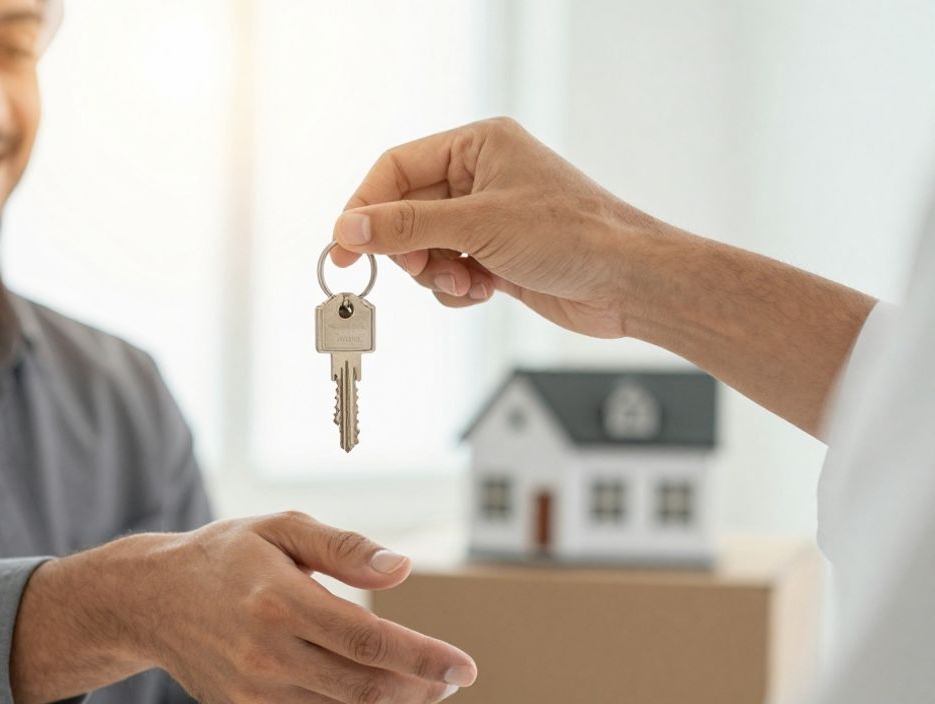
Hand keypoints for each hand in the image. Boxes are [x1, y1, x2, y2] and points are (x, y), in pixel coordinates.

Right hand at [130, 511, 475, 703]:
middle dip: (420, 686)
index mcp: (278, 602)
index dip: (426, 658)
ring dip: (387, 698)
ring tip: (405, 676)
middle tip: (449, 677)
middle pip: (367, 686)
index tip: (465, 668)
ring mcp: (255, 693)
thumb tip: (401, 571)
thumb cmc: (227, 555)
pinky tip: (355, 682)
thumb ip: (345, 548)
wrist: (151, 601)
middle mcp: (266, 655)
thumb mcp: (282, 528)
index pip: (369, 641)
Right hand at [327, 117, 874, 435]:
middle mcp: (481, 175)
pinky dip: (456, 287)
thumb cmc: (572, 235)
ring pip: (425, 247)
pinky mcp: (497, 254)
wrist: (628, 283)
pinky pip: (449, 270)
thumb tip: (348, 229)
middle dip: (407, 248)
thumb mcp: (476, 226)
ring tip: (466, 281)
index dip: (364, 208)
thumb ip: (405, 227)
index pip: (395, 168)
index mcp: (478, 144)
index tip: (343, 247)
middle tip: (416, 270)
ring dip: (435, 273)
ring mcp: (489, 217)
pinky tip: (483, 290)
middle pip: (405, 211)